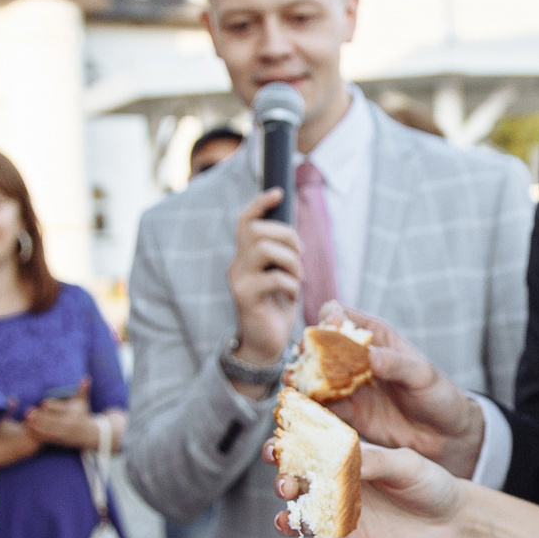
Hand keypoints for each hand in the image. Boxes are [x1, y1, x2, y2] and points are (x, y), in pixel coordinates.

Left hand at [23, 381, 103, 449]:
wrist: (89, 434)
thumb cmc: (82, 414)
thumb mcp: (83, 402)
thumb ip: (83, 389)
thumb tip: (86, 378)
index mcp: (72, 413)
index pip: (61, 408)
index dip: (51, 405)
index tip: (43, 403)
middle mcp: (68, 423)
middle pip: (52, 419)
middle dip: (40, 416)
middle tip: (28, 411)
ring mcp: (63, 433)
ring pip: (48, 429)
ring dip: (37, 425)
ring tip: (26, 420)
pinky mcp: (59, 440)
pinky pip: (47, 437)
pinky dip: (38, 434)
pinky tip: (30, 430)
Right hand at [228, 188, 301, 376]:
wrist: (266, 345)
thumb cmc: (277, 308)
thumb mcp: (281, 276)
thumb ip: (281, 255)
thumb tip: (293, 234)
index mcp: (245, 257)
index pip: (245, 221)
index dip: (260, 204)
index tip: (277, 193)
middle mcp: (237, 265)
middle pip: (257, 231)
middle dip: (287, 237)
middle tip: (301, 257)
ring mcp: (239, 280)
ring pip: (263, 248)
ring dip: (290, 261)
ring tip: (297, 278)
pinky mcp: (245, 297)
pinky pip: (272, 278)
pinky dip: (290, 284)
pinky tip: (292, 295)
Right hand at [270, 439, 464, 537]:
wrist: (453, 522)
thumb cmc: (430, 483)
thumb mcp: (406, 464)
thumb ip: (376, 461)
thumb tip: (344, 458)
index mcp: (344, 460)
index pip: (308, 452)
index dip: (287, 449)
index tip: (276, 447)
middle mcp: (336, 490)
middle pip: (298, 487)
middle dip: (284, 485)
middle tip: (284, 486)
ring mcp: (342, 520)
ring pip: (306, 521)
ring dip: (292, 521)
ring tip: (289, 521)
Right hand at [316, 302, 486, 474]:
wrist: (446, 436)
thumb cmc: (439, 396)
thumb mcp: (423, 376)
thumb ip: (396, 364)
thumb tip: (368, 355)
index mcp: (375, 336)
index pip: (340, 314)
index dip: (329, 318)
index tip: (328, 328)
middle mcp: (356, 358)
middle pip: (319, 346)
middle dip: (307, 351)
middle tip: (302, 361)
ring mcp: (349, 385)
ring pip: (315, 377)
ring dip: (302, 381)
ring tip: (295, 387)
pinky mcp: (347, 414)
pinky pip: (322, 408)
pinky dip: (311, 408)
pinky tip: (304, 411)